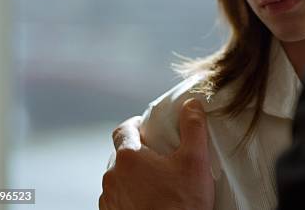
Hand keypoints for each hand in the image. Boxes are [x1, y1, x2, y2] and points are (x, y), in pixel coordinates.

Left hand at [99, 98, 214, 209]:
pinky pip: (117, 198)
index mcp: (128, 157)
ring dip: (133, 176)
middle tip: (161, 158)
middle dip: (139, 152)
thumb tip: (192, 104)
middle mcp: (112, 176)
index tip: (150, 127)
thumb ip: (193, 127)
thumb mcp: (196, 161)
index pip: (123, 129)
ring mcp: (108, 200)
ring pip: (118, 178)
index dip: (136, 125)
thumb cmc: (182, 205)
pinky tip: (150, 201)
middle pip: (122, 154)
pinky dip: (130, 195)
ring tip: (158, 183)